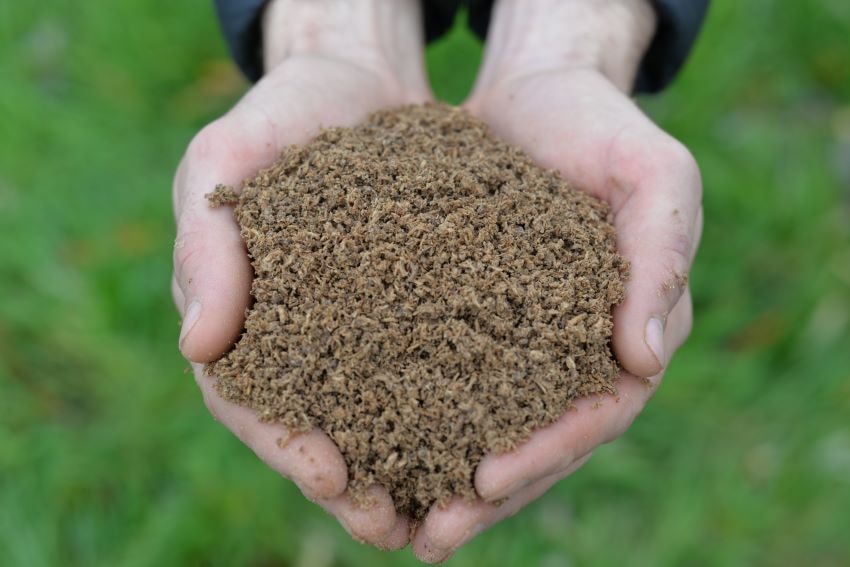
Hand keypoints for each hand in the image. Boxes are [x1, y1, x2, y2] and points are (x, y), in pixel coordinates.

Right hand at [172, 0, 429, 548]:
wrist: (349, 85)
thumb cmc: (275, 119)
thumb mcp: (225, 160)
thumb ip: (205, 245)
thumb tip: (197, 343)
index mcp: (242, 319)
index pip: (249, 400)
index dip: (283, 444)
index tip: (328, 476)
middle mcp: (299, 337)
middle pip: (316, 427)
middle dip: (350, 485)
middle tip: (390, 527)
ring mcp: (356, 329)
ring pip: (376, 414)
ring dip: (404, 469)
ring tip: (445, 514)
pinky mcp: (412, 308)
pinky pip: (430, 365)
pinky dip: (452, 409)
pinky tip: (488, 440)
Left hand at [411, 0, 702, 560]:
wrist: (540, 94)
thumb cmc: (604, 130)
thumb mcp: (654, 175)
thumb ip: (662, 257)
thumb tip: (644, 358)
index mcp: (624, 332)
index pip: (599, 413)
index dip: (549, 452)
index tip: (488, 479)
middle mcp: (572, 349)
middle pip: (538, 440)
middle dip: (488, 493)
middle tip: (429, 536)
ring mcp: (518, 337)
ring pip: (484, 421)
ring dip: (440, 473)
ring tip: (387, 515)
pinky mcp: (466, 313)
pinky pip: (441, 372)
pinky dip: (409, 410)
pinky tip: (361, 438)